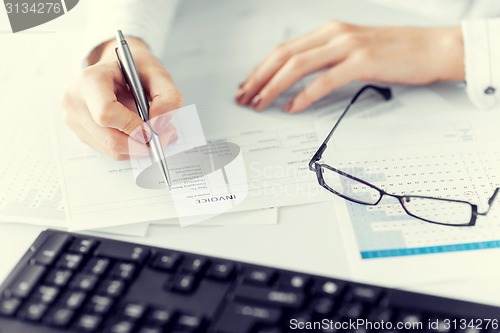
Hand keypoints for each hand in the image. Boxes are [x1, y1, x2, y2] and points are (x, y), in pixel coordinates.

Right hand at [63, 37, 182, 159]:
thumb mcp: (159, 74)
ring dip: (138, 148)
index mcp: (90, 79)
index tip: (153, 129)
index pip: (106, 113)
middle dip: (141, 143)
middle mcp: (76, 100)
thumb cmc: (136, 69)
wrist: (119, 68)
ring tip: (154, 134)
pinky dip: (130, 148)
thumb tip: (160, 126)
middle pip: (110, 139)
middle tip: (164, 139)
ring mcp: (75, 119)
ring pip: (112, 149)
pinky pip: (109, 151)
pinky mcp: (82, 133)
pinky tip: (139, 134)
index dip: (133, 126)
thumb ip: (168, 98)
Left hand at [236, 21, 463, 112]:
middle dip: (258, 77)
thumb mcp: (353, 50)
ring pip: (298, 66)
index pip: (285, 49)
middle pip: (283, 55)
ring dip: (274, 86)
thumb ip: (327, 59)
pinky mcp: (361, 62)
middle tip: (244, 96)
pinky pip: (324, 80)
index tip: (248, 85)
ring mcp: (347, 46)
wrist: (433, 48)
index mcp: (329, 31)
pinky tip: (292, 107)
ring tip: (260, 103)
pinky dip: (304, 95)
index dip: (262, 68)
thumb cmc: (395, 52)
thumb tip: (300, 80)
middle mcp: (334, 34)